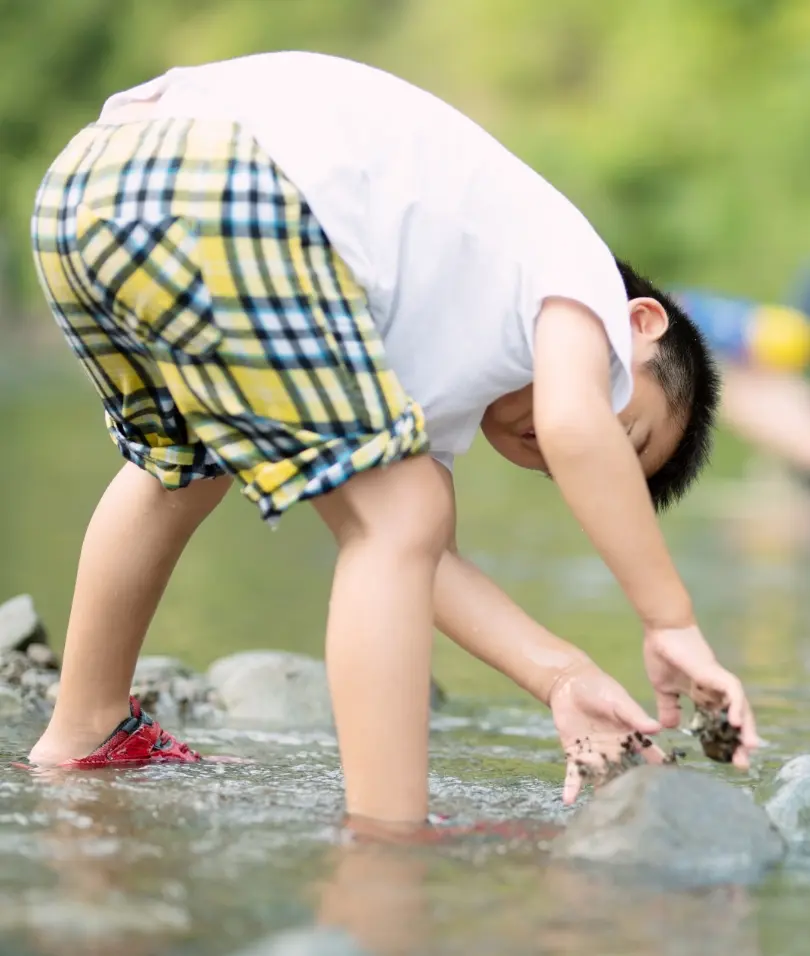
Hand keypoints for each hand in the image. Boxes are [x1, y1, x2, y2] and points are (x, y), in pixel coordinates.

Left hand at [549, 657, 666, 804]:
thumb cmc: (599, 688)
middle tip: (641, 816)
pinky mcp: (574, 754)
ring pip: (601, 778)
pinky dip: (571, 787)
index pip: (650, 756)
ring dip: (603, 795)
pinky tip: (568, 801)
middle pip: (626, 774)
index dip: (661, 770)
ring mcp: (595, 754)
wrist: (569, 683)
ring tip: (606, 816)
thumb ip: (634, 716)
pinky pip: (574, 774)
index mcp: (630, 737)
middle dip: (632, 792)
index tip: (675, 789)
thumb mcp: (618, 700)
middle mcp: (615, 750)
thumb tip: (657, 729)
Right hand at [643, 625, 758, 769]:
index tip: (727, 761)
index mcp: (703, 695)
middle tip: (741, 763)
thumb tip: (668, 727)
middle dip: (740, 741)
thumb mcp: (663, 688)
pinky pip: (733, 692)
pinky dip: (737, 706)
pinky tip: (735, 722)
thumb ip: (668, 707)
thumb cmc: (662, 654)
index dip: (725, 741)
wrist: (662, 630)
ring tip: (748, 747)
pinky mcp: (715, 673)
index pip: (719, 723)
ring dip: (746, 727)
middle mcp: (715, 691)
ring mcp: (718, 682)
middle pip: (735, 719)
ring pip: (740, 707)